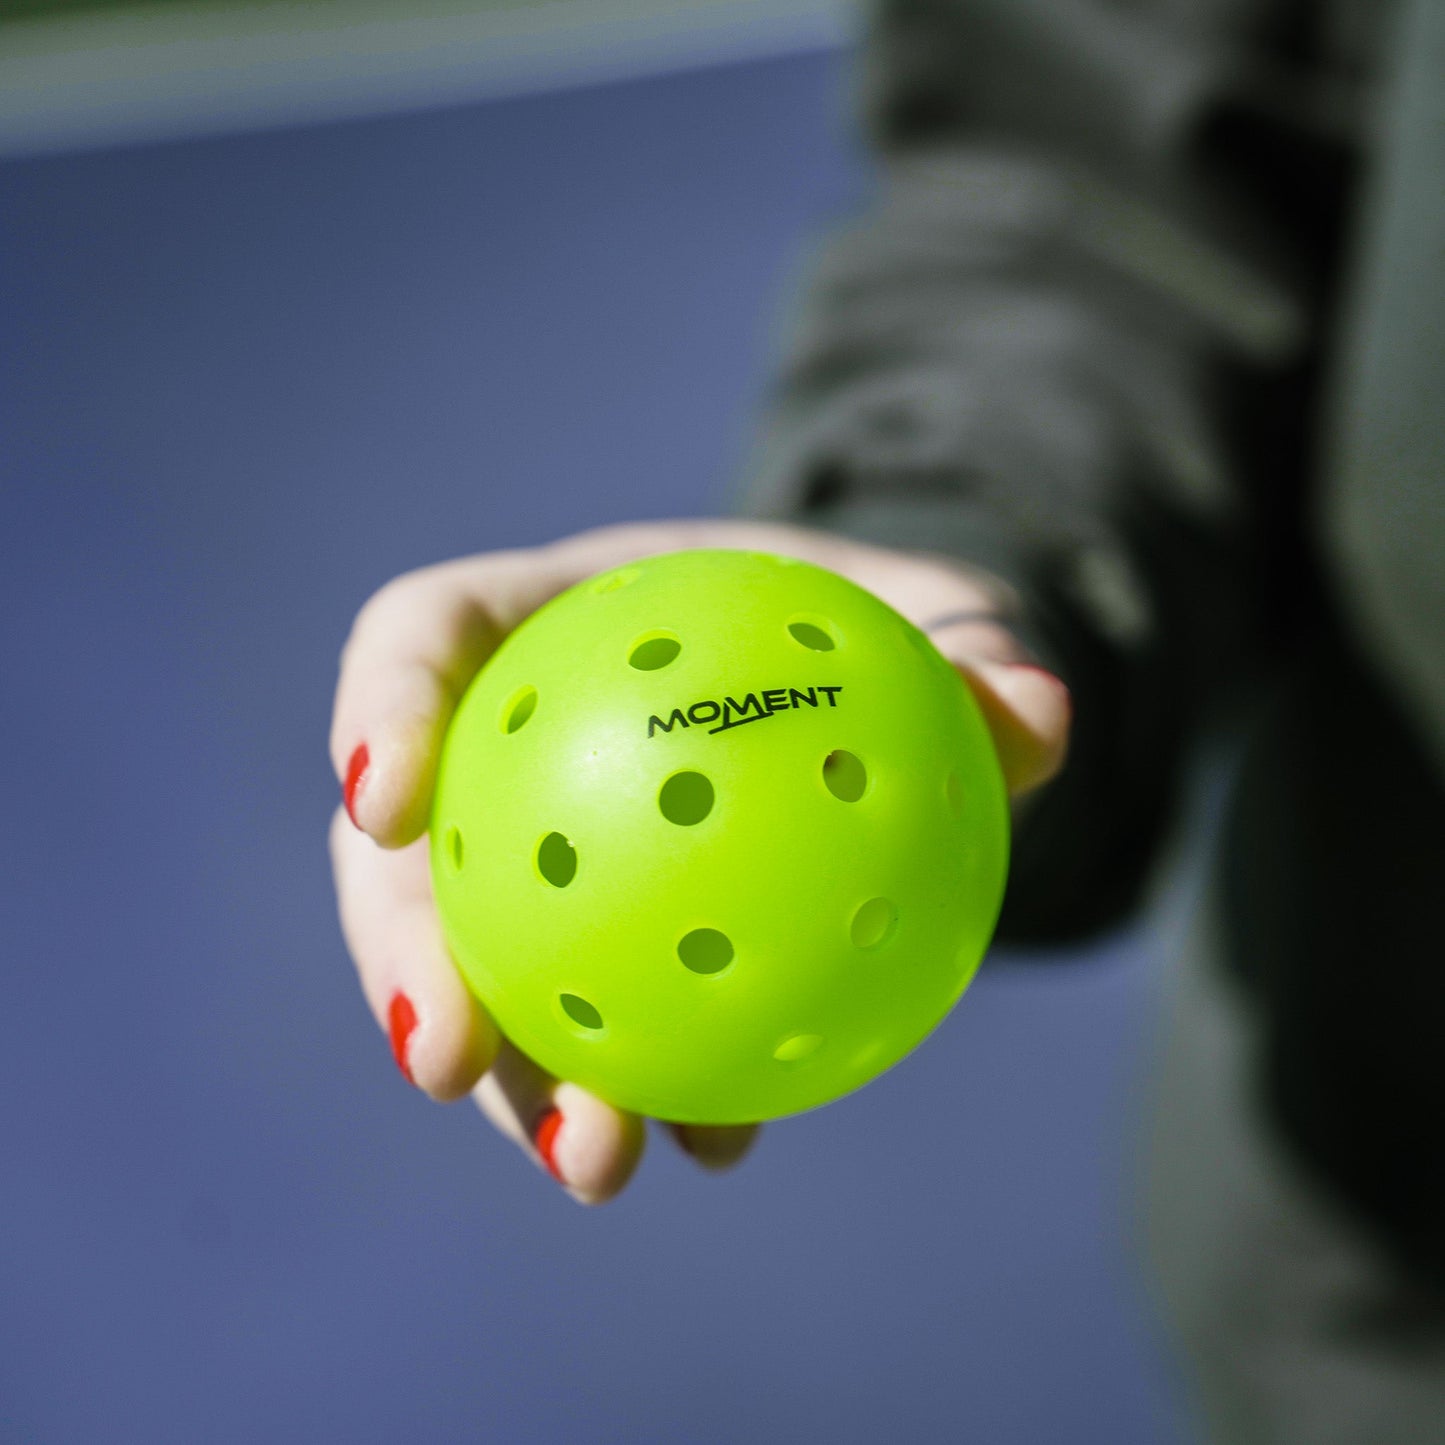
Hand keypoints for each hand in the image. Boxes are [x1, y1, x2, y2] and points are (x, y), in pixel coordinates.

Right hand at [328, 519, 1070, 1201]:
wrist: (862, 692)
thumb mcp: (933, 615)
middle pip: (412, 849)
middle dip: (404, 961)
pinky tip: (722, 1146)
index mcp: (557, 621)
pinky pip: (599, 1023)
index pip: (423, 635)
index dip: (378, 710)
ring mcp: (549, 852)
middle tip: (448, 1060)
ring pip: (486, 971)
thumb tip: (1037, 709)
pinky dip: (645, 1088)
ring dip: (518, 1082)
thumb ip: (972, 647)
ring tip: (597, 1162)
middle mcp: (522, 743)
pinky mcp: (602, 942)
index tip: (385, 808)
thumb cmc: (863, 626)